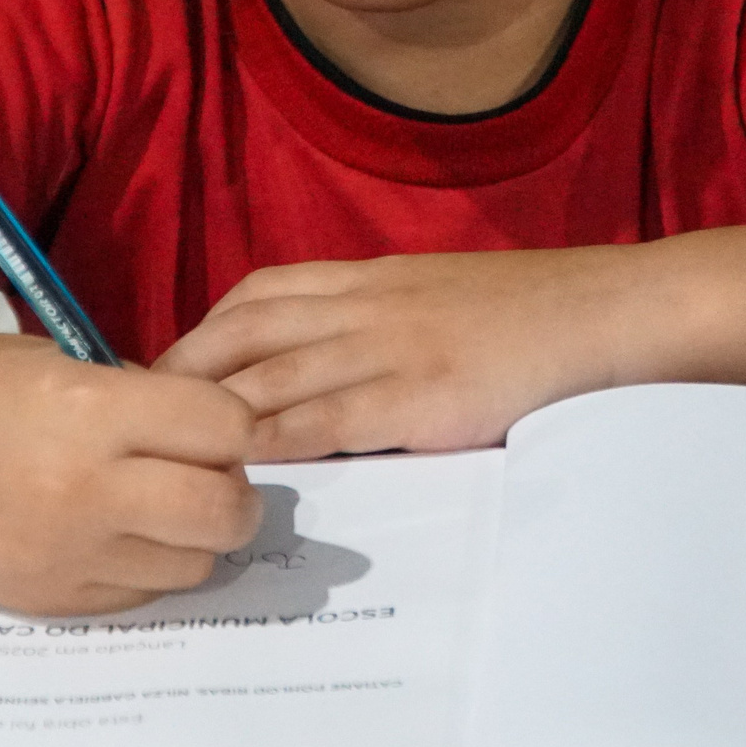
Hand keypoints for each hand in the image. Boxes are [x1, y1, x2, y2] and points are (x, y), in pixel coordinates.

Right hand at [0, 327, 262, 615]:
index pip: (225, 428)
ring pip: (194, 564)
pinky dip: (145, 566)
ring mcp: (65, 554)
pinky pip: (140, 594)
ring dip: (193, 536)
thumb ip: (143, 400)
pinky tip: (112, 532)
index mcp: (88, 412)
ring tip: (157, 504)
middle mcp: (82, 491)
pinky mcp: (47, 598)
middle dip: (235, 492)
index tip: (215, 422)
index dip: (232, 423)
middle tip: (212, 475)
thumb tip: (218, 436)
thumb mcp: (63, 363)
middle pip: (224, 512)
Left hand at [152, 247, 646, 461]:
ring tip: (172, 452)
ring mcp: (391, 351)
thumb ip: (382, 318)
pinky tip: (243, 469)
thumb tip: (329, 359)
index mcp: (373, 277)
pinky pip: (329, 421)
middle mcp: (368, 306)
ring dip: (215, 414)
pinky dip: (276, 444)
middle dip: (184, 372)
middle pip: (246, 331)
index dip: (204, 328)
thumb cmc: (533, 313)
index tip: (166, 366)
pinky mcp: (419, 399)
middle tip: (141, 416)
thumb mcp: (441, 295)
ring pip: (275, 376)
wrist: (604, 315)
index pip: (262, 292)